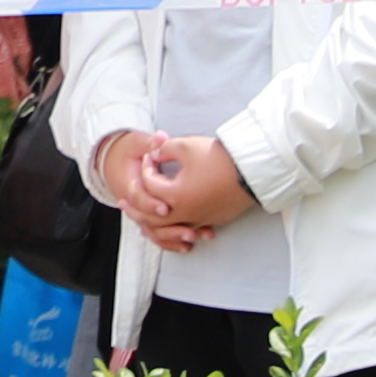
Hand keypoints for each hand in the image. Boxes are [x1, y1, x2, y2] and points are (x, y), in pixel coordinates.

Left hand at [119, 131, 253, 245]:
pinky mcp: (213, 220)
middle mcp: (185, 213)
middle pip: (151, 217)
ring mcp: (201, 219)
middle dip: (136, 209)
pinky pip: (188, 230)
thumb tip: (155, 155)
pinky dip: (174, 230)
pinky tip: (171, 225)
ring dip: (152, 226)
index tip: (152, 155)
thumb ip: (164, 150)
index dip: (147, 167)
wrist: (252, 170)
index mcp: (174, 195)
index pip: (149, 184)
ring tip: (141, 222)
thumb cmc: (219, 157)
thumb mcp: (186, 146)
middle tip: (123, 203)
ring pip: (168, 230)